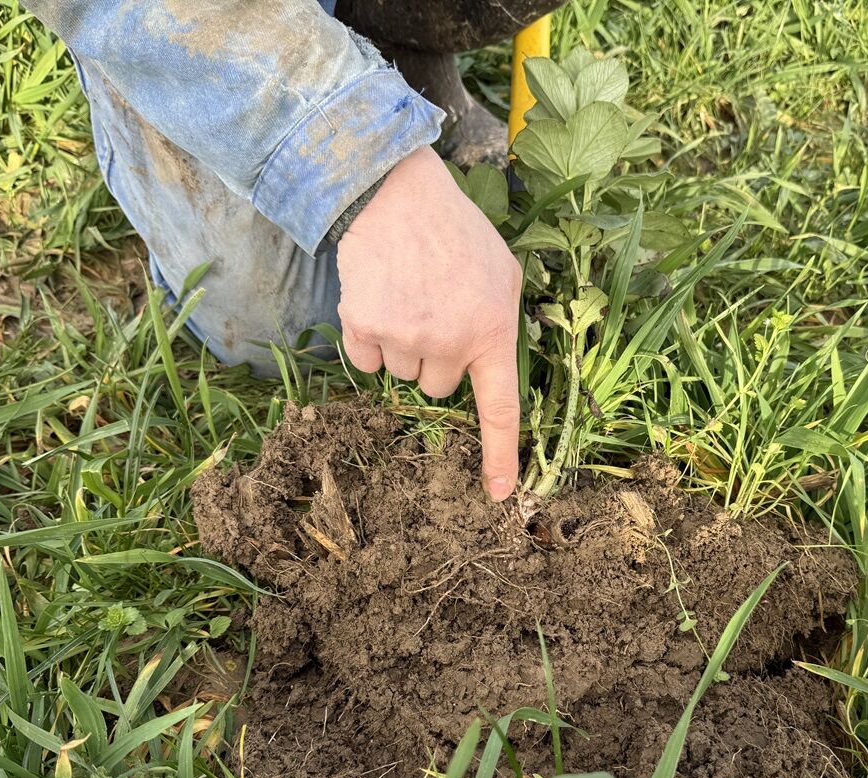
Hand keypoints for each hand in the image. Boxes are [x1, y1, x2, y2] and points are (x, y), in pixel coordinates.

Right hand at [336, 146, 521, 500]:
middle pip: (437, 387)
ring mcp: (405, 338)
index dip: (500, 455)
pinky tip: (378, 299)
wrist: (396, 193)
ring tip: (406, 295)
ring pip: (401, 375)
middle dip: (435, 358)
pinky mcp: (364, 328)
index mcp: (492, 332)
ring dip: (401, 346)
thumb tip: (492, 364)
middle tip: (433, 309)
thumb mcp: (503, 272)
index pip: (499, 409)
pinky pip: (366, 363)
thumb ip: (501, 320)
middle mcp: (450, 343)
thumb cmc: (455, 231)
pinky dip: (368, 340)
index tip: (500, 494)